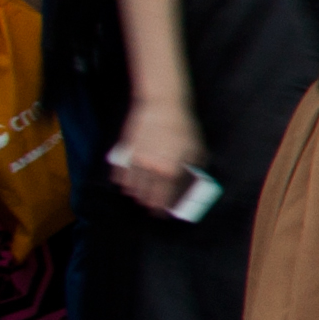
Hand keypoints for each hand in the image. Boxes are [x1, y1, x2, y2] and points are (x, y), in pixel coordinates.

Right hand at [112, 97, 202, 213]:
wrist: (162, 106)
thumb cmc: (183, 127)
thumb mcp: (196, 149)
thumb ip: (193, 169)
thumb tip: (190, 184)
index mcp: (172, 171)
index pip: (166, 196)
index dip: (164, 207)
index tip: (163, 213)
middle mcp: (154, 169)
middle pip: (148, 194)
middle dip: (148, 203)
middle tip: (148, 208)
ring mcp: (138, 160)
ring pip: (133, 185)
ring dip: (135, 194)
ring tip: (137, 197)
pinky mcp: (126, 151)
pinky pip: (121, 172)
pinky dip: (122, 180)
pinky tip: (124, 184)